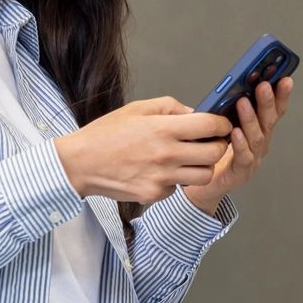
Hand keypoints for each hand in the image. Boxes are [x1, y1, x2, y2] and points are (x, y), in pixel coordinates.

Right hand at [54, 98, 232, 204]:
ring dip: (203, 166)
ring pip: (204, 176)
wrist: (80, 164)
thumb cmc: (106, 134)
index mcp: (163, 129)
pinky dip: (177, 179)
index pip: (209, 126)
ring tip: (191, 158)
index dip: (222, 124)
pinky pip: (179, 187)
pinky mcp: (155, 194)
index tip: (222, 124)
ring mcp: (162, 178)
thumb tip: (195, 114)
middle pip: (215, 154)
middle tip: (213, 142)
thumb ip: (170, 108)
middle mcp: (166, 155)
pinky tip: (162, 170)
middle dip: (220, 146)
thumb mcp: (137, 109)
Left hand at [184, 76, 291, 214]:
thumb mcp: (223, 126)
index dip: (281, 96)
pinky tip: (235, 132)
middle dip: (268, 102)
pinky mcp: (241, 173)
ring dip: (251, 119)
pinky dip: (240, 144)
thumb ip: (229, 110)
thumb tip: (229, 86)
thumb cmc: (213, 154)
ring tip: (244, 102)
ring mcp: (253, 160)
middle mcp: (260, 146)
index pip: (275, 111)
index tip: (284, 79)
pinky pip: (243, 157)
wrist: (204, 186)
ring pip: (257, 138)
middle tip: (264, 85)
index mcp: (259, 132)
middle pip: (269, 122)